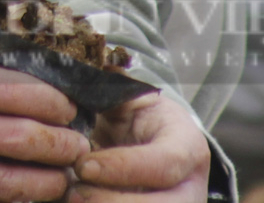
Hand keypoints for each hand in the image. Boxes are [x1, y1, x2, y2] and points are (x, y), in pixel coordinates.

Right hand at [0, 1, 89, 202]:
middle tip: (78, 144)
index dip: (58, 104)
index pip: (21, 94)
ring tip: (61, 174)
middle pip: (21, 142)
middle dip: (63, 146)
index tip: (68, 106)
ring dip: (46, 183)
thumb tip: (45, 23)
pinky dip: (7, 202)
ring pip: (5, 185)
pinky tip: (23, 190)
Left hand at [72, 94, 209, 202]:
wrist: (151, 142)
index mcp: (188, 147)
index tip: (84, 166)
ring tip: (73, 199)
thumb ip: (111, 93)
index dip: (123, 168)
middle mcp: (190, 188)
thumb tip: (86, 73)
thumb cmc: (137, 119)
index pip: (164, 164)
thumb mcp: (130, 100)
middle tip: (74, 194)